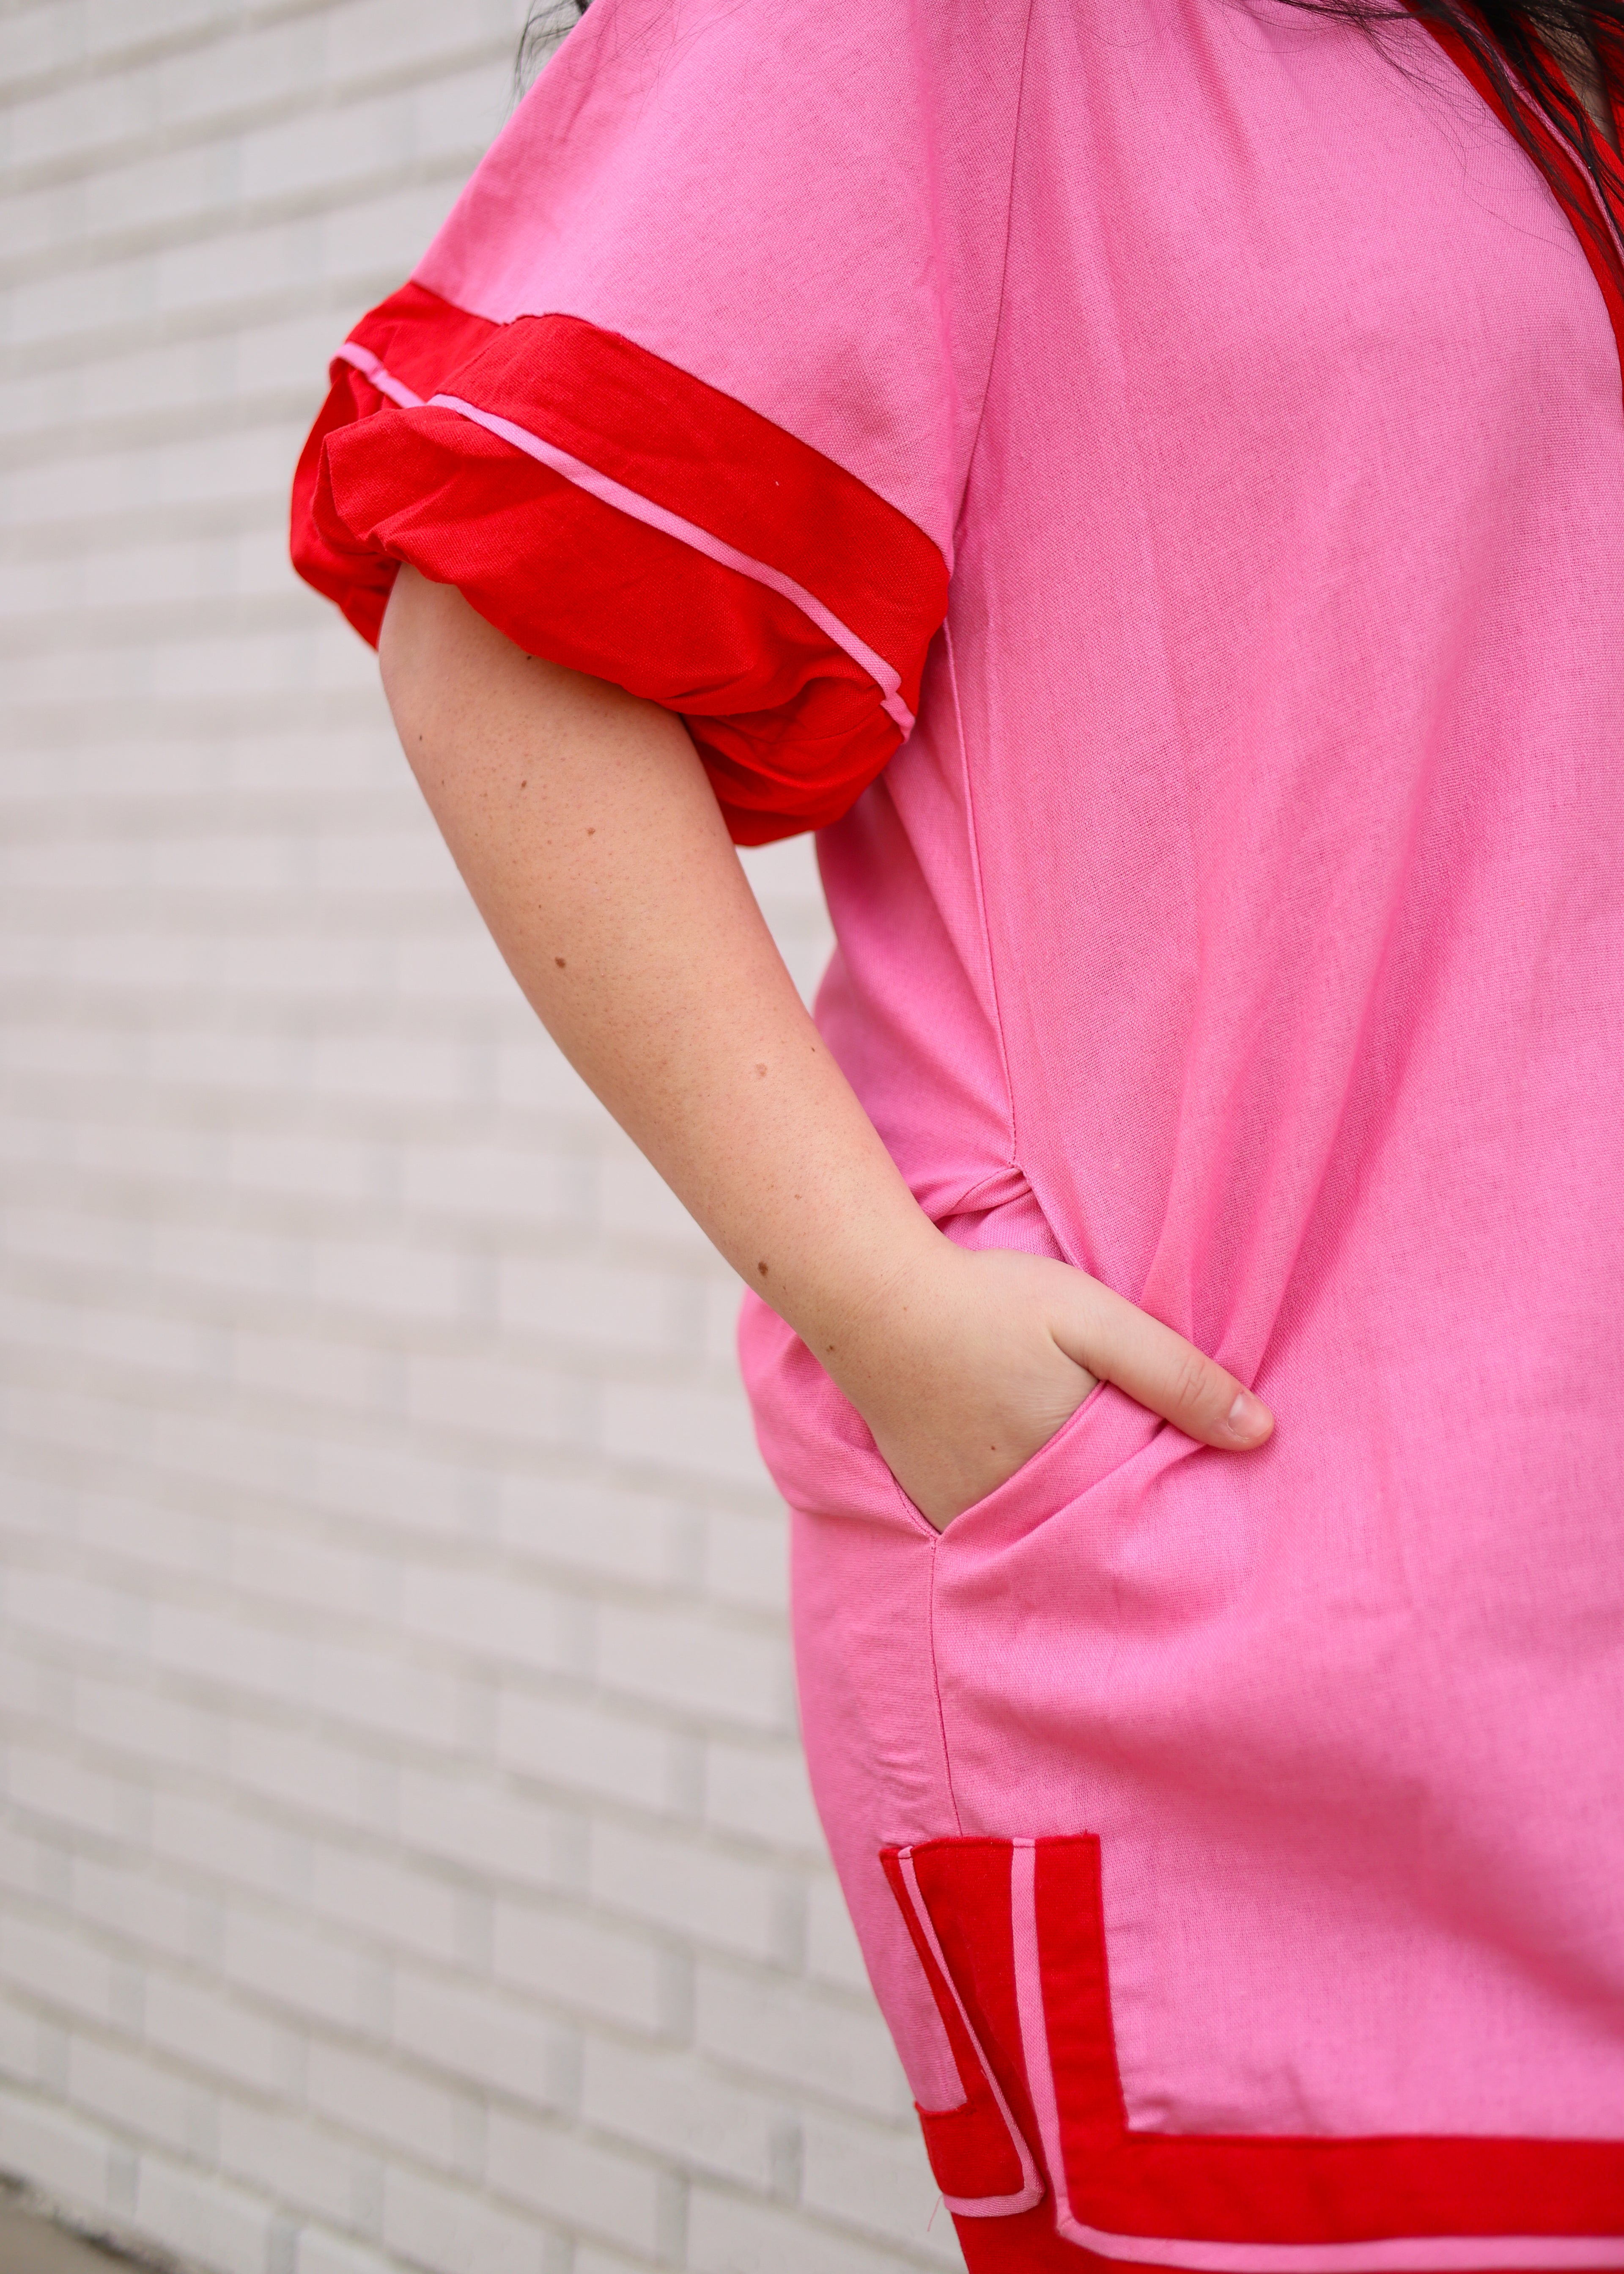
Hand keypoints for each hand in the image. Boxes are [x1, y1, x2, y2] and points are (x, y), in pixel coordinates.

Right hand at [839, 1240, 1272, 1530]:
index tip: (1204, 1502)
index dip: (1175, 1506)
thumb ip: (1177, 1376)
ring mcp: (968, 1514)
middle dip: (1125, 1519)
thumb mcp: (1096, 1320)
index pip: (1143, 1514)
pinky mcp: (935, 1505)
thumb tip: (1261, 1435)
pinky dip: (1019, 1512)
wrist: (874, 1301)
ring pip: (1043, 1532)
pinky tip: (1029, 1476)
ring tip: (1090, 1486)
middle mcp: (1018, 1510)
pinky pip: (993, 1526)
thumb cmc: (990, 1303)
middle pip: (1093, 1529)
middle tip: (1153, 1499)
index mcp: (1070, 1472)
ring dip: (1069, 1517)